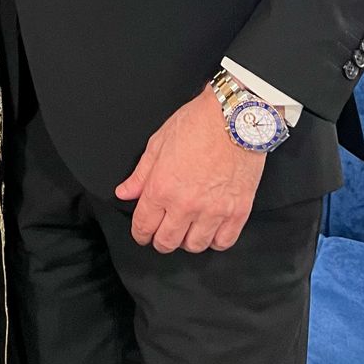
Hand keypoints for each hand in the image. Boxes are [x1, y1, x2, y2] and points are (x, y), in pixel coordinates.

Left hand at [114, 87, 265, 252]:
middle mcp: (186, 204)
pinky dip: (214, 240)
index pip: (144, 226)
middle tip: (162, 233)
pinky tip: (210, 230)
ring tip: (186, 229)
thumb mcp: (158, 144)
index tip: (142, 233)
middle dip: (160, 240)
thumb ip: (140, 174)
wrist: (234, 117)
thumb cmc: (197, 124)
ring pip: (194, 246)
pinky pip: (223, 242)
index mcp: (162, 187)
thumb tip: (125, 192)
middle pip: (167, 242)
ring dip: (187, 241)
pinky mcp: (238, 211)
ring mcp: (213, 211)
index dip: (140, 233)